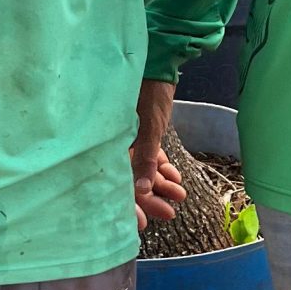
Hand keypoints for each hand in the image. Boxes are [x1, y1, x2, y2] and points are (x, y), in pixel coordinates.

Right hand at [131, 79, 184, 231]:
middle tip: (170, 214)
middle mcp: (117, 146)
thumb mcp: (148, 129)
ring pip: (144, 170)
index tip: (141, 224)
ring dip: (161, 185)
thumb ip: (145, 159)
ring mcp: (131, 140)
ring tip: (180, 196)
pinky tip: (177, 179)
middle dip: (150, 199)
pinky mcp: (144, 134)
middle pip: (131, 181)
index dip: (128, 205)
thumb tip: (141, 189)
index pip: (117, 184)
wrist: (159, 65)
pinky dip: (163, 168)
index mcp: (110, 146)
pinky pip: (152, 157)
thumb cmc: (148, 94)